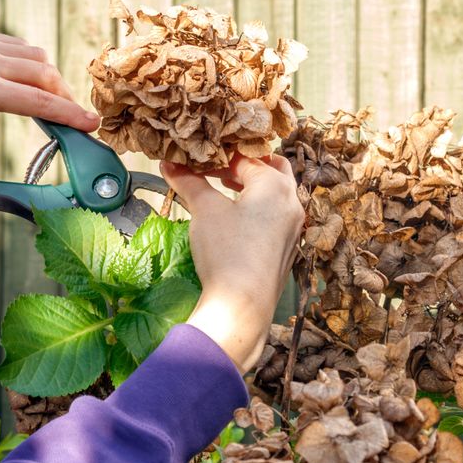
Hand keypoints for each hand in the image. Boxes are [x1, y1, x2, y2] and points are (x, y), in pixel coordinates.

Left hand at [0, 30, 99, 219]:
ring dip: (51, 80)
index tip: (93, 125)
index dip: (71, 114)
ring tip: (56, 105)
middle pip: (45, 75)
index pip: (38, 101)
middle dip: (67, 98)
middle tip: (76, 122)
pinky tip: (30, 85)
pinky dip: (32, 64)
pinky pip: (17, 47)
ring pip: (35, 56)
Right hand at [159, 155, 303, 372]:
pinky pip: (278, 216)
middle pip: (273, 169)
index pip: (245, 159)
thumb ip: (188, 182)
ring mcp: (293, 226)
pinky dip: (260, 208)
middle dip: (246, 166)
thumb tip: (168, 163)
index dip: (219, 157)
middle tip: (220, 168)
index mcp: (275, 185)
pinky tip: (239, 219)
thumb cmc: (227, 250)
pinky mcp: (288, 247)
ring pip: (278, 193)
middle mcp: (291, 202)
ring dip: (254, 186)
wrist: (243, 304)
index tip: (198, 160)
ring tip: (226, 188)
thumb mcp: (205, 210)